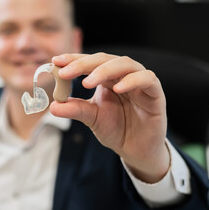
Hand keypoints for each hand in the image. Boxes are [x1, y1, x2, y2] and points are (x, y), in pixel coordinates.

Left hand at [50, 53, 169, 182]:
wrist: (136, 149)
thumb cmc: (116, 129)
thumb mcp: (92, 118)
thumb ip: (75, 109)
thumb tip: (52, 106)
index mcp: (107, 79)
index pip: (90, 63)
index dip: (73, 60)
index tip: (55, 62)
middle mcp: (123, 76)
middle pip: (105, 60)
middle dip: (83, 64)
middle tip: (65, 72)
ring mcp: (140, 83)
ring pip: (126, 64)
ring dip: (105, 70)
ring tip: (87, 82)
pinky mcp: (155, 94)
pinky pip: (147, 80)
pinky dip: (133, 81)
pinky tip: (117, 88)